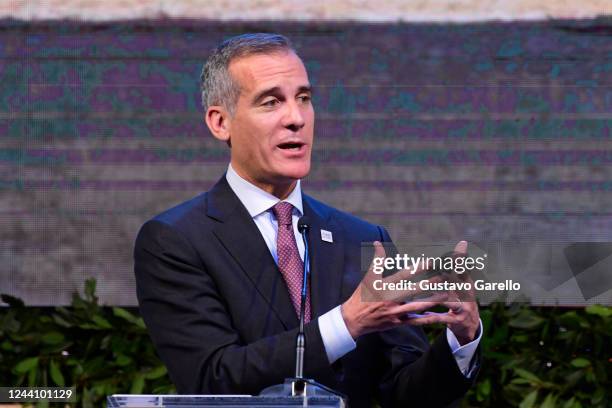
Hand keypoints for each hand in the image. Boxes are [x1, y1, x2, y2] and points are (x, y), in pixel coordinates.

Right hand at [341, 241, 479, 343]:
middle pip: (415, 290)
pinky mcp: (398, 323)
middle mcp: (391, 299)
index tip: (432, 261)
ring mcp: (395, 312)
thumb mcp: (368, 277)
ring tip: (448, 295)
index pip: (404, 274)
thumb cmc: (360, 296)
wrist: (353, 320)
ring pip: (419, 306)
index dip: (419, 267)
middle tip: (447, 277)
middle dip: (432, 283)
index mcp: (384, 286)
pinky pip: (415, 321)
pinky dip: (427, 318)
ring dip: (434, 300)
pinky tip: (438, 315)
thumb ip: (377, 260)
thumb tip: (378, 242)